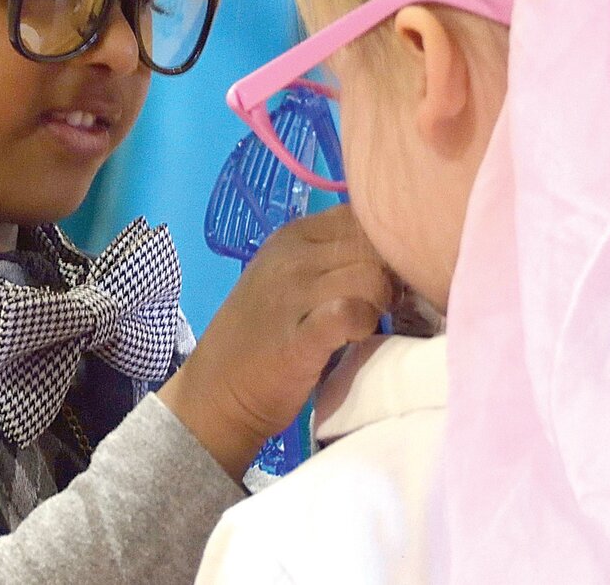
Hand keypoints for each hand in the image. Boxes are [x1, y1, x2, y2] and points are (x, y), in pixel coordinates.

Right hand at [158, 205, 393, 476]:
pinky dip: (365, 323)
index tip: (390, 271)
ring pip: (370, 276)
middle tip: (391, 303)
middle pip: (372, 245)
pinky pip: (350, 314)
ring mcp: (291, 296)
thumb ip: (333, 258)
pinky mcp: (298, 339)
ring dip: (383, 301)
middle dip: (393, 273)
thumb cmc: (261, 336)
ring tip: (373, 320)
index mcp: (293, 236)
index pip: (361, 215)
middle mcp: (291, 257)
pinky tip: (358, 337)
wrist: (215, 394)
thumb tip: (394, 254)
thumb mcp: (290, 279)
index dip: (388, 240)